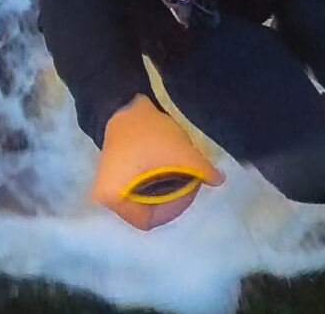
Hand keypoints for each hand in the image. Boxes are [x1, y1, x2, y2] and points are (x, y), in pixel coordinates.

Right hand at [91, 96, 224, 231]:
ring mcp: (106, 188)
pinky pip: (136, 191)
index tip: (187, 189)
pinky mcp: (112, 178)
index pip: (149, 220)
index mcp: (113, 198)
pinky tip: (167, 172)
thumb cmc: (147, 133)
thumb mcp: (180, 152)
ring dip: (162, 193)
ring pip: (142, 201)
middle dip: (169, 200)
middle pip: (145, 212)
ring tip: (179, 177)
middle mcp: (105, 199)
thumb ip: (202, 169)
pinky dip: (153, 185)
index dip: (172, 208)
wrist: (124, 105)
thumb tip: (220, 180)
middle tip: (187, 184)